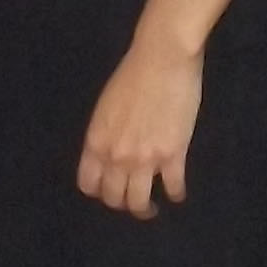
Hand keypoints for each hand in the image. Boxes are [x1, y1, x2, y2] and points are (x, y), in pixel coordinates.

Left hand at [79, 30, 205, 218]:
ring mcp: (145, 159)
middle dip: (121, 203)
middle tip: (131, 201)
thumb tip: (110, 152)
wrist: (163, 58)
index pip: (89, 184)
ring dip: (144, 209)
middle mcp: (116, 156)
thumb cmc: (133, 73)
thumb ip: (105, 134)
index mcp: (96, 141)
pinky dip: (175, 194)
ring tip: (150, 208)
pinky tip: (177, 193)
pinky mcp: (173, 155)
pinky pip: (173, 187)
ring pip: (139, 201)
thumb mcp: (106, 106)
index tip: (108, 191)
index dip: (98, 192)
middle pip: (113, 197)